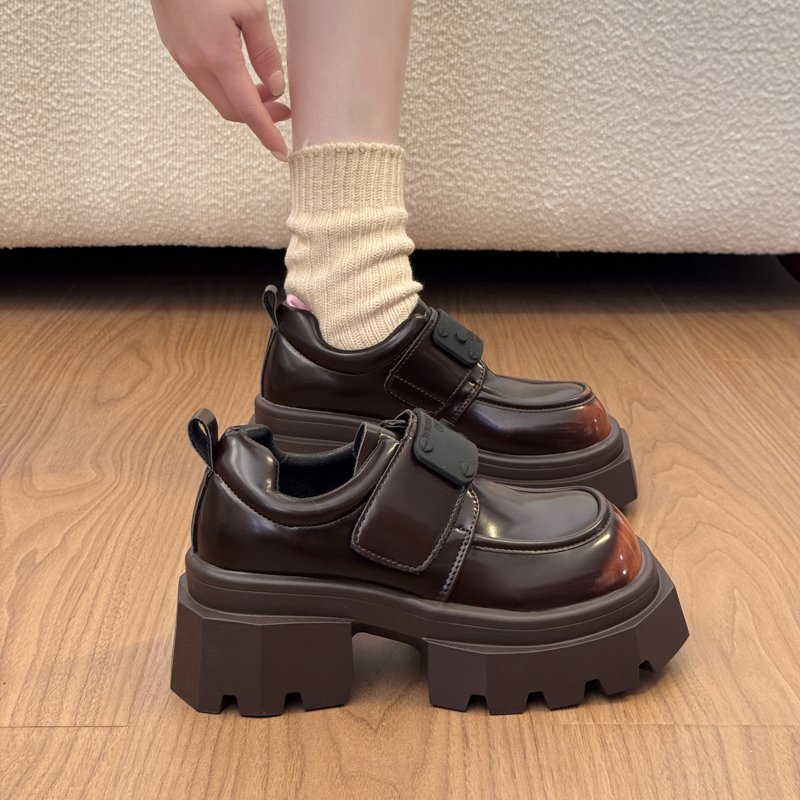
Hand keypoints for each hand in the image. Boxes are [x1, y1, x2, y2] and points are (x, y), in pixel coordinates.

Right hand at [151, 0, 290, 159]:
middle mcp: (196, 64)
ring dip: (243, 100)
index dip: (267, 133)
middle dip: (259, 116)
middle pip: (232, 110)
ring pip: (218, 97)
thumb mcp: (251, 8)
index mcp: (218, 58)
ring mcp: (182, 58)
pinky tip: (241, 73)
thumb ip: (265, 52)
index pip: (248, 111)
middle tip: (283, 108)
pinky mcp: (175, 48)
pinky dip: (227, 87)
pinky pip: (205, 81)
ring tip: (266, 88)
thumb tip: (276, 86)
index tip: (282, 151)